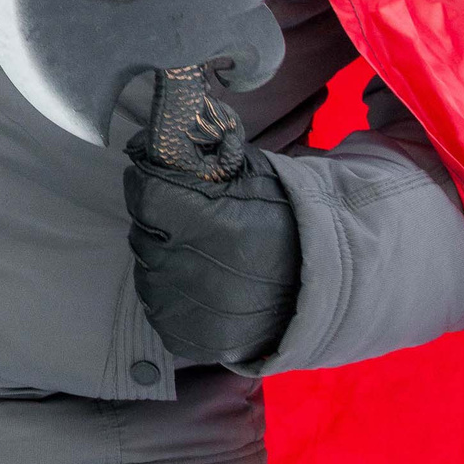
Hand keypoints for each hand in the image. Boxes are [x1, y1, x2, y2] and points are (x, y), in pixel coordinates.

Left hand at [124, 122, 301, 368]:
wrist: (320, 290)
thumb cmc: (287, 223)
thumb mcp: (256, 175)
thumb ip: (209, 153)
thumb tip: (166, 126)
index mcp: (215, 226)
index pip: (145, 190)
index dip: (149, 176)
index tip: (158, 173)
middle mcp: (195, 272)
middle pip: (142, 229)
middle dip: (159, 217)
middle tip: (189, 216)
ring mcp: (189, 311)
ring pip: (145, 266)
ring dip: (163, 253)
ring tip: (202, 251)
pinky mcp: (185, 338)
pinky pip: (154, 304)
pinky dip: (169, 289)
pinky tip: (199, 280)